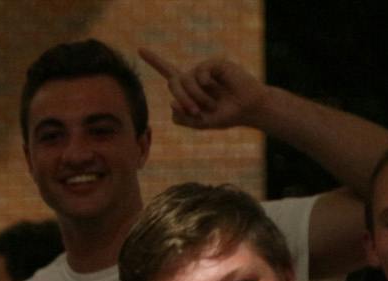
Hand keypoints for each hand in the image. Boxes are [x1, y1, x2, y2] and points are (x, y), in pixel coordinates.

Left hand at [139, 48, 266, 130]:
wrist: (247, 109)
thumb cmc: (224, 116)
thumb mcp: (198, 123)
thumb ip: (181, 118)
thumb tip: (172, 103)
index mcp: (187, 88)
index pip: (168, 72)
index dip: (155, 61)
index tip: (139, 49)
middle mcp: (194, 76)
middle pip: (173, 83)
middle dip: (182, 100)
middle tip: (195, 111)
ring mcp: (204, 69)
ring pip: (185, 81)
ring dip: (195, 97)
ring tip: (211, 104)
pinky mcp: (216, 64)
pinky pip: (200, 72)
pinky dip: (204, 85)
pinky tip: (215, 87)